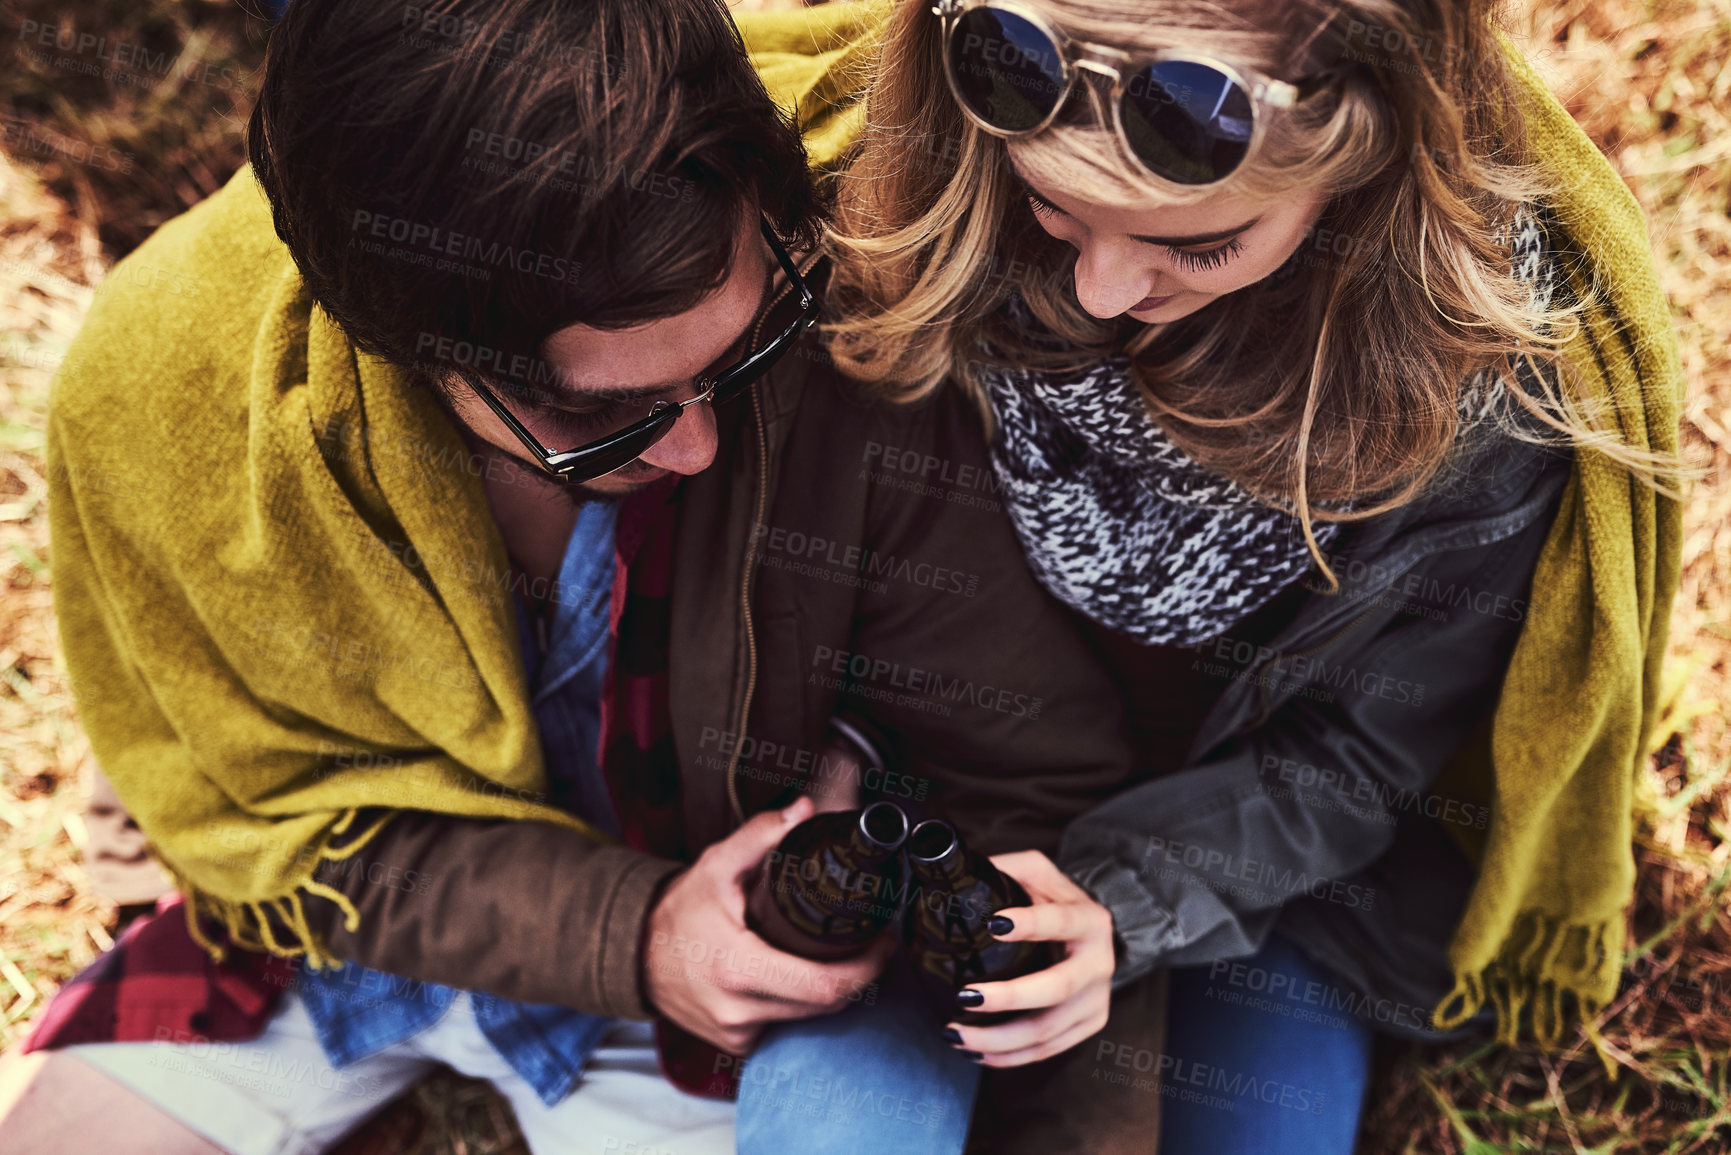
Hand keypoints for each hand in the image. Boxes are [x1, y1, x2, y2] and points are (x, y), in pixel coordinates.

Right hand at [643, 795, 894, 1053]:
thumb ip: (760, 836)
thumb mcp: (715, 865)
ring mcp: (736, 1032)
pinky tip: (799, 975)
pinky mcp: (736, 1043)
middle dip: (858, 976)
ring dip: (831, 989)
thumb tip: (803, 812)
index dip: (865, 969)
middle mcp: (738, 1009)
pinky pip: (785, 1024)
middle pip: (825, 1005)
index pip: (823, 986)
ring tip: (841, 955)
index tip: (882, 943)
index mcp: (738, 967)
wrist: (632, 953)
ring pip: (809, 1018)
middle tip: (872, 945)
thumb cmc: (677, 911)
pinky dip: (799, 1002)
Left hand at [943, 849, 1115, 1067]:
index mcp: (1089, 919)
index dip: (1031, 924)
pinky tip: (979, 1052)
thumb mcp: (1035, 871)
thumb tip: (952, 875)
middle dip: (1008, 997)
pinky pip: (1049, 1050)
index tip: (994, 924)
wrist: (1093, 931)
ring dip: (998, 1038)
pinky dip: (1011, 1056)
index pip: (1061, 922)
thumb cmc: (1053, 899)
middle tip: (965, 997)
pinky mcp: (1090, 1023)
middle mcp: (1099, 962)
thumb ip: (1003, 868)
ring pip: (1047, 1030)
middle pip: (1056, 988)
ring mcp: (1097, 998)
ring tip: (957, 1034)